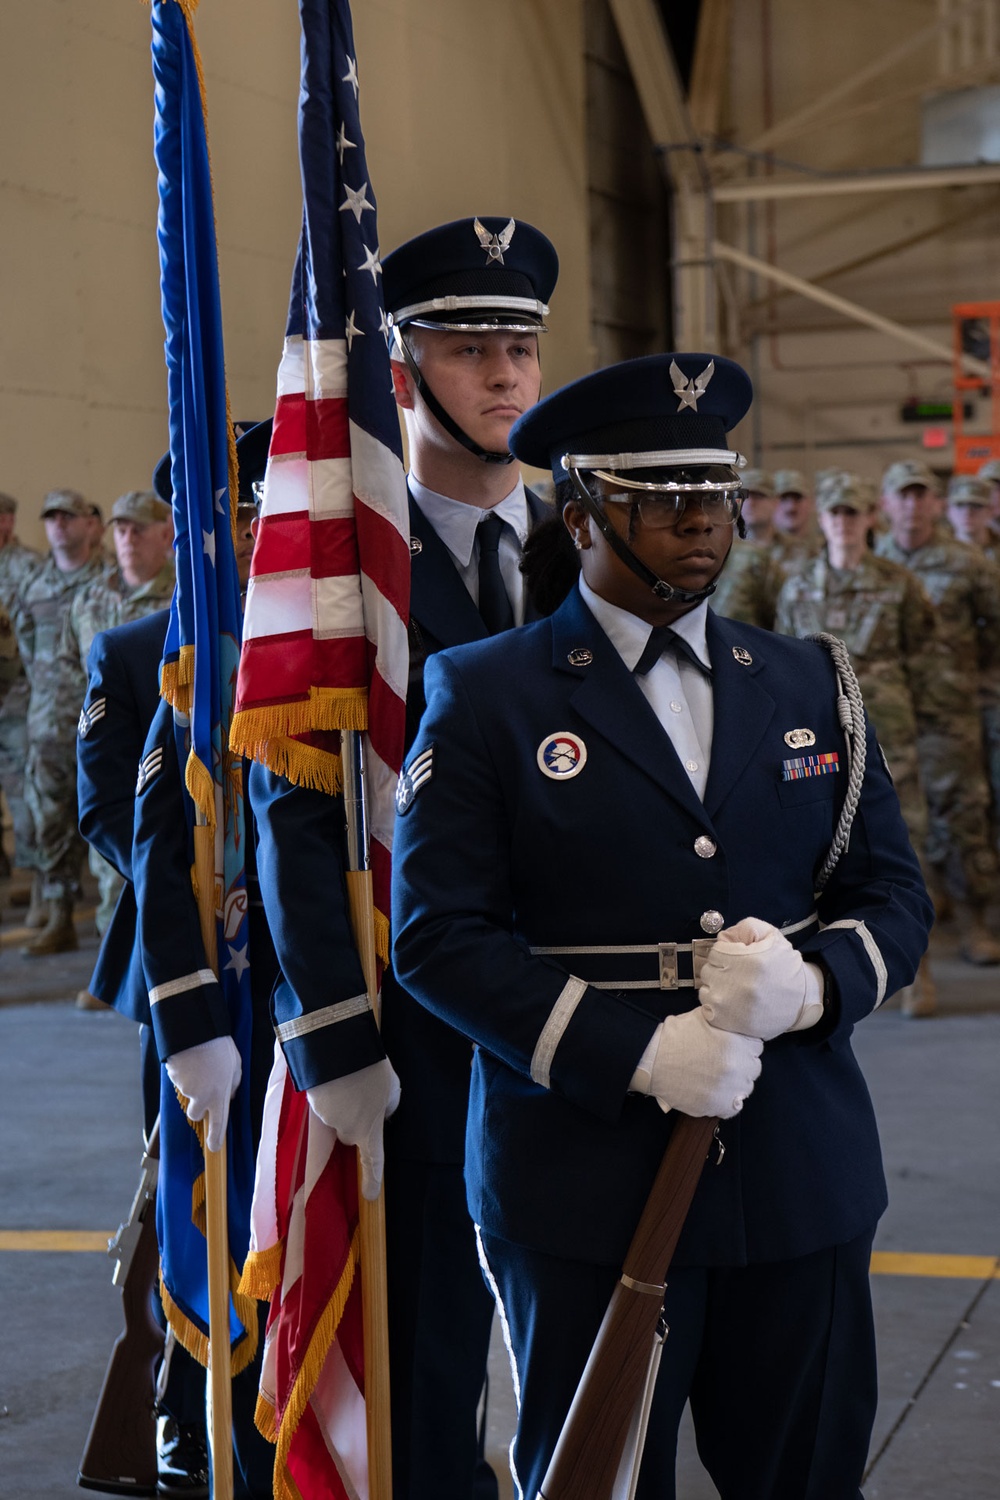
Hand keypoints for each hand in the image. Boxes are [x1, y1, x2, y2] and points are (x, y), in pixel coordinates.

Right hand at [165, 1036, 241, 1151]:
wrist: (197, 1032)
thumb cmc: (220, 1048)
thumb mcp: (236, 1066)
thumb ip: (233, 1084)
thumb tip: (229, 1095)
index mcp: (219, 1096)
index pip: (218, 1125)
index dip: (215, 1139)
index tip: (213, 1148)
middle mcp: (201, 1098)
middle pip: (195, 1114)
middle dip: (198, 1106)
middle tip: (204, 1087)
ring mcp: (186, 1090)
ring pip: (187, 1095)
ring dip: (192, 1085)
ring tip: (199, 1066)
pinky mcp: (174, 1080)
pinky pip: (179, 1081)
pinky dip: (183, 1075)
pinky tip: (190, 1061)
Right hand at [307, 1059, 400, 1199]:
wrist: (339, 1049)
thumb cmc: (371, 1069)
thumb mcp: (392, 1088)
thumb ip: (388, 1107)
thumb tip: (381, 1115)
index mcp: (369, 1129)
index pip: (373, 1161)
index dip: (372, 1179)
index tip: (370, 1196)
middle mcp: (347, 1130)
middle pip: (350, 1135)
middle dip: (354, 1122)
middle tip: (361, 1095)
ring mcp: (327, 1119)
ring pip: (336, 1119)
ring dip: (341, 1105)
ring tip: (347, 1080)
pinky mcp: (312, 1105)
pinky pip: (324, 1105)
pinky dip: (329, 1096)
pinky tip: (334, 1078)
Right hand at [631, 1008, 762, 1118]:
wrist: (652, 1059)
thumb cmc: (675, 1036)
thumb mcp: (704, 1018)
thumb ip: (725, 1022)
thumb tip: (735, 1019)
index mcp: (737, 1045)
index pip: (757, 1048)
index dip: (744, 1046)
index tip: (735, 1047)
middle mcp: (737, 1069)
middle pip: (753, 1068)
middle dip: (742, 1064)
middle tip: (724, 1062)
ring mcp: (726, 1090)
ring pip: (744, 1089)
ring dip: (735, 1083)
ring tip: (717, 1077)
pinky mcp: (715, 1106)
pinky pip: (731, 1108)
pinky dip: (725, 1102)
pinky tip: (714, 1091)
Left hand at [698, 918, 824, 1039]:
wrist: (802, 1001)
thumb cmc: (784, 967)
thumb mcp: (772, 936)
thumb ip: (747, 927)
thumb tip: (724, 937)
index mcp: (747, 960)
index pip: (715, 953)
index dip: (725, 954)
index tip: (737, 960)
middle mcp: (735, 983)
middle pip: (708, 971)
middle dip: (720, 970)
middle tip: (738, 975)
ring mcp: (728, 1005)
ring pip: (706, 990)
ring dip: (717, 988)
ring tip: (735, 989)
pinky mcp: (726, 1022)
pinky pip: (707, 1009)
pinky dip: (716, 1005)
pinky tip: (732, 1003)